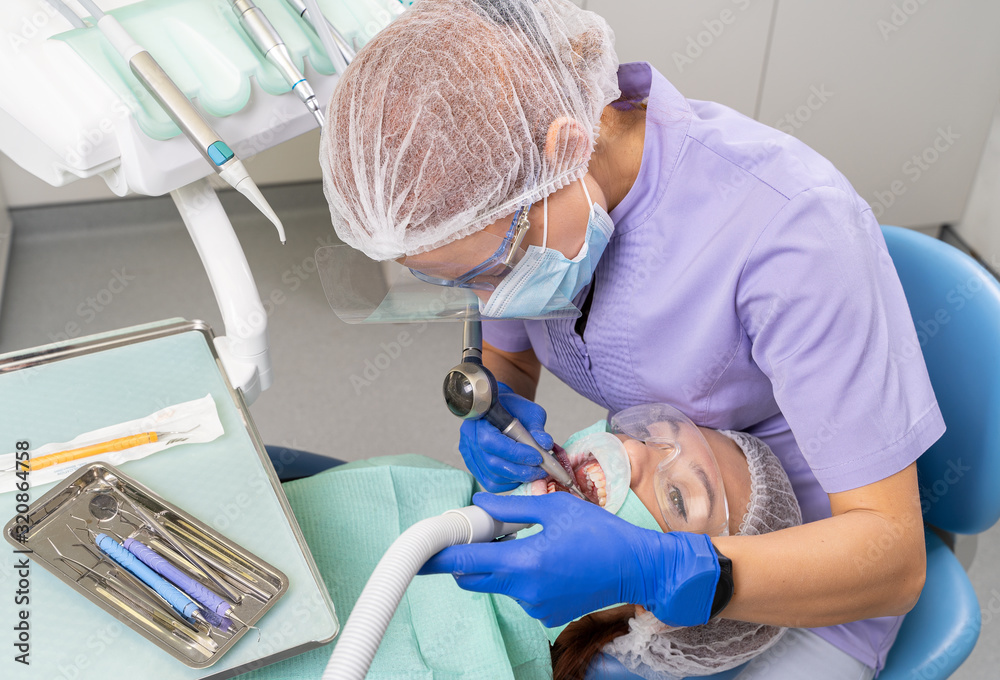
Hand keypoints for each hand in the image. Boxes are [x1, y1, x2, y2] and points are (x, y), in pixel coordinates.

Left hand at [420, 492, 720, 627]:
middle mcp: (524, 590)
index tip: (421, 553)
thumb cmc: (600, 533)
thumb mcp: (555, 508)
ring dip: (498, 564)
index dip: (439, 557)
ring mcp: (534, 606)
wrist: (636, 567)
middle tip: (477, 534)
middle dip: (466, 559)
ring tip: (525, 540)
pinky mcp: (544, 613)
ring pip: (497, 584)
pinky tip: (544, 558)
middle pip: (473, 579)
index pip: (466, 562)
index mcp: (525, 561)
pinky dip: (519, 575)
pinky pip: (518, 592)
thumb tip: (480, 503)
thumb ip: (511, 506)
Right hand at [458, 383, 552, 491]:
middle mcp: (470, 439)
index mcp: (480, 420)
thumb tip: (545, 444)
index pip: (492, 442)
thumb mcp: (529, 412)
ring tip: (534, 473)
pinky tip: (521, 476)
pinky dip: (509, 483)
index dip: (516, 453)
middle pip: (492, 464)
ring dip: (517, 479)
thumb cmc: (514, 408)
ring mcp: (470, 455)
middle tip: (541, 471)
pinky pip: (491, 483)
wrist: (502, 410)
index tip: (538, 457)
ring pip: (492, 477)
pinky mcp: (474, 467)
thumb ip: (536, 427)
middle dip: (520, 471)